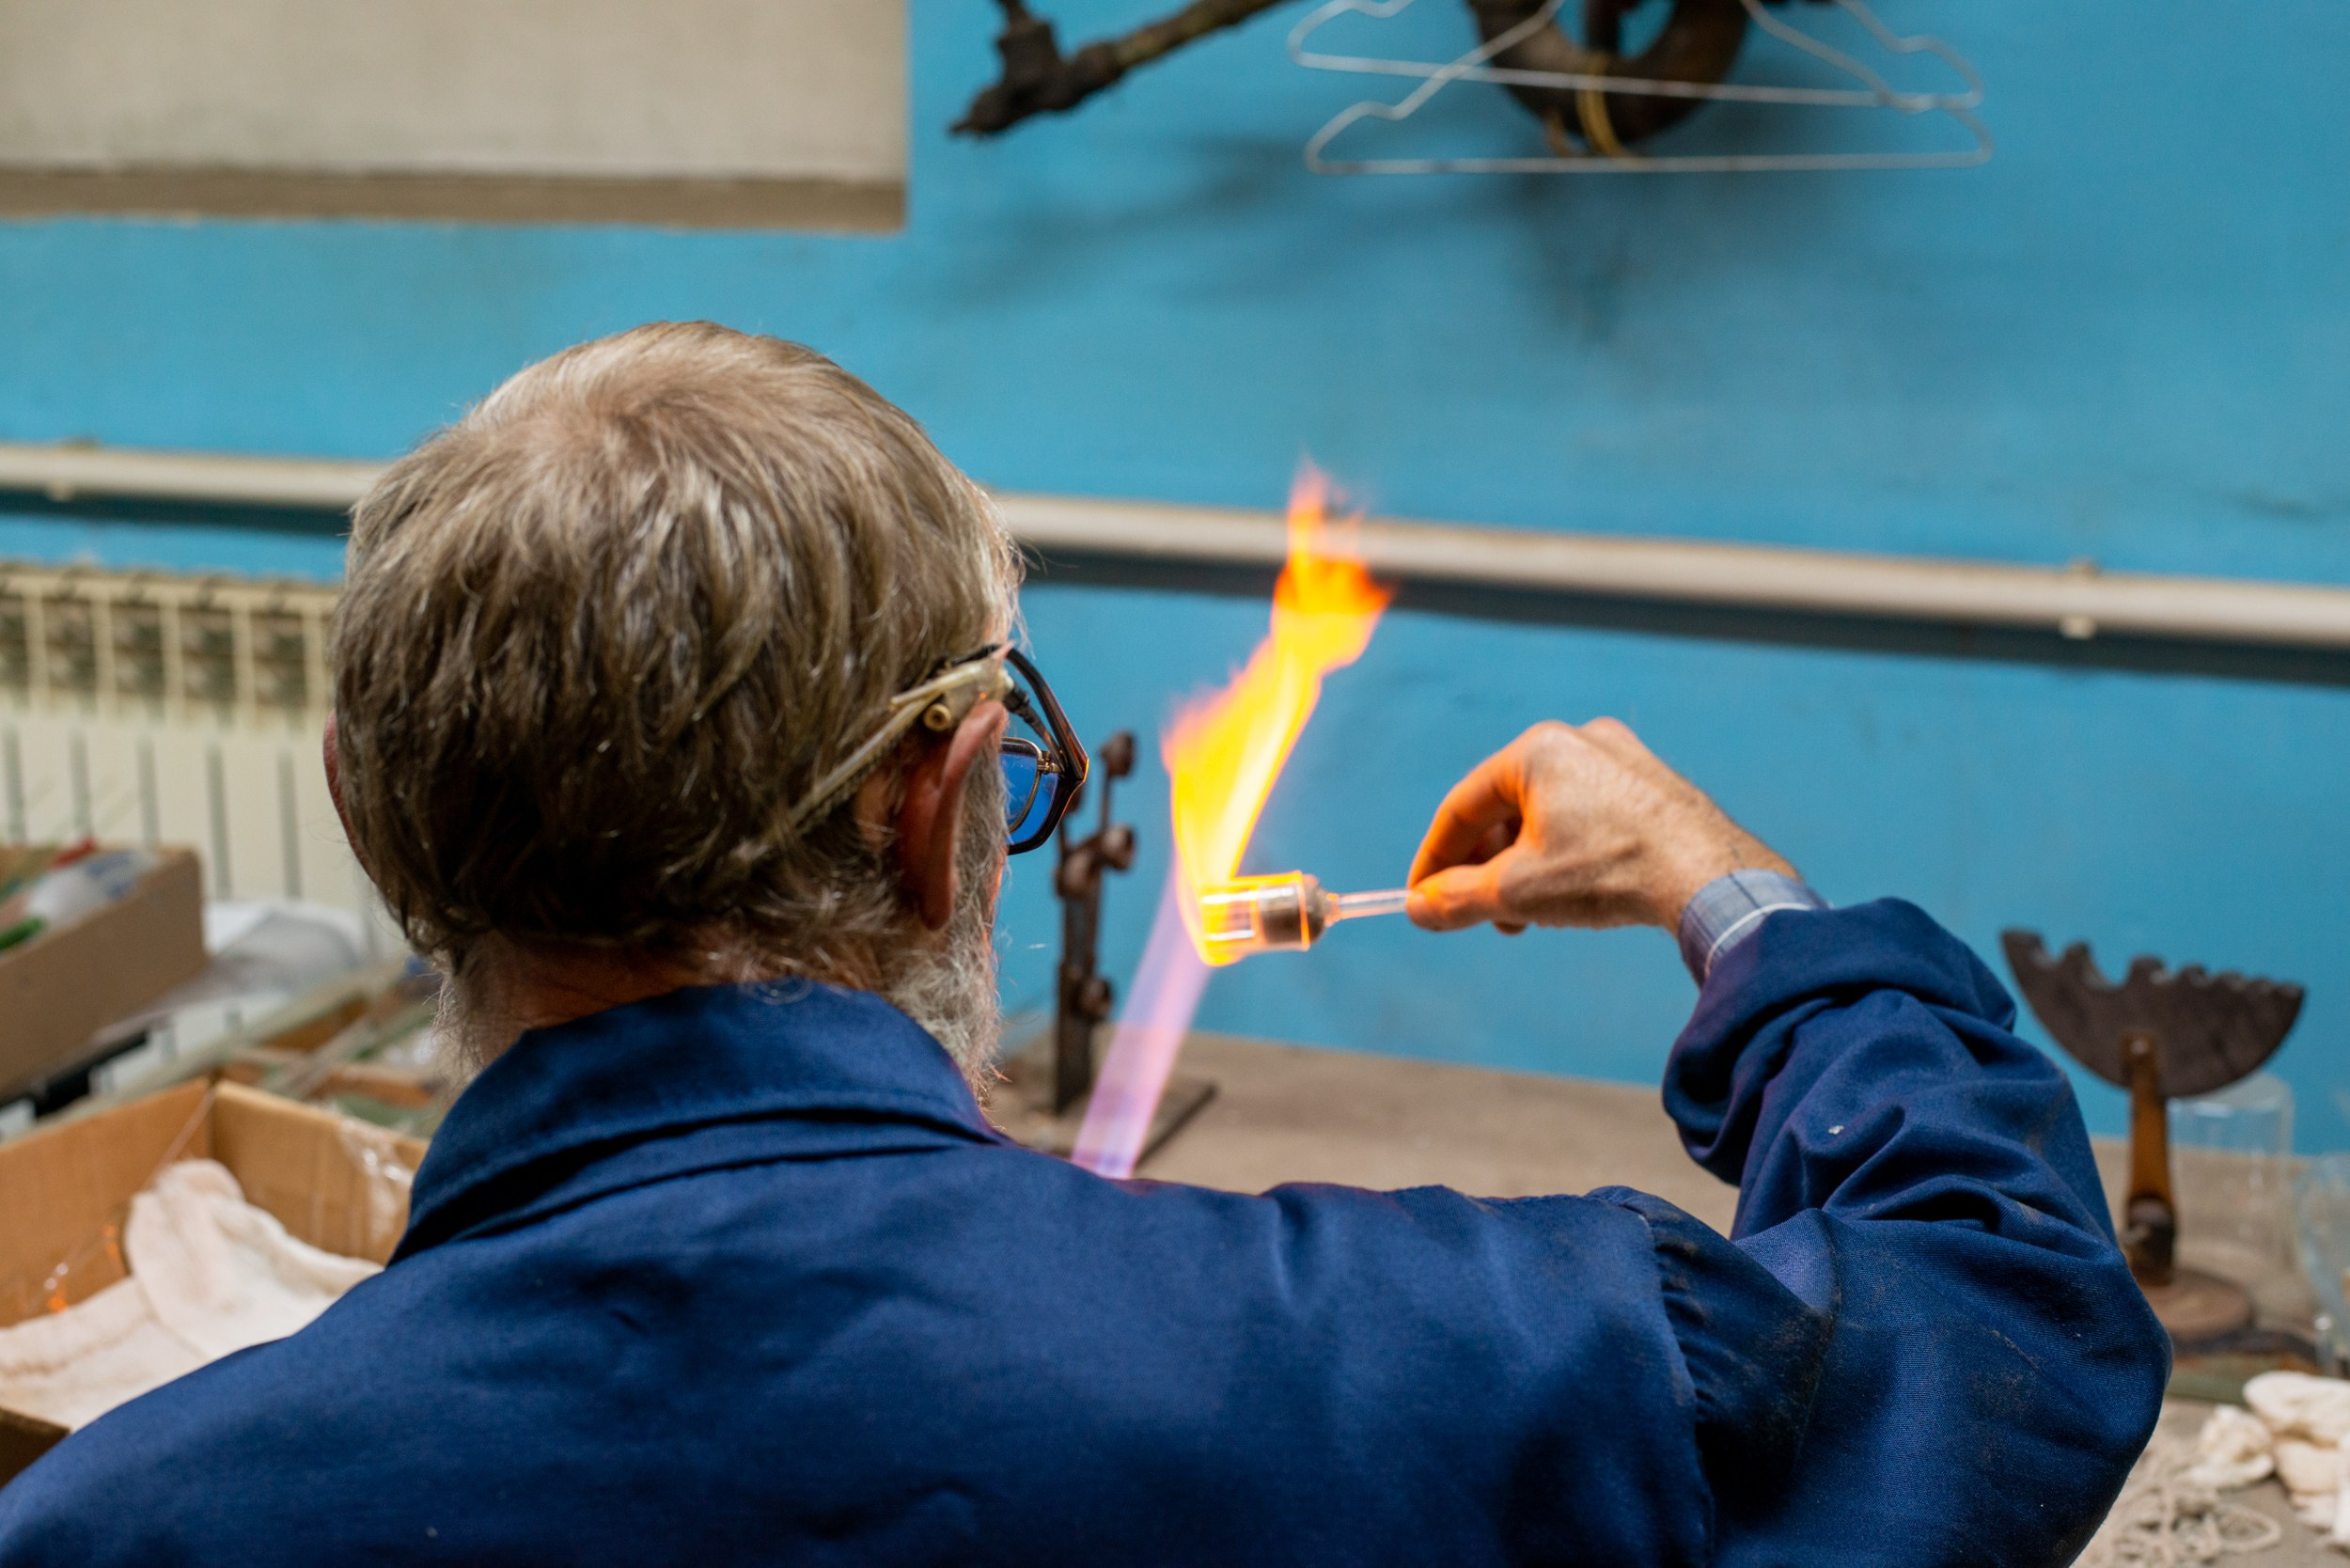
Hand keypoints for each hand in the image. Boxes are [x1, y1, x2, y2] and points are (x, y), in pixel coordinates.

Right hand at [1406, 719, 1795, 934]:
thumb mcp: (1517, 891)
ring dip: (1528, 867)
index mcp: (1536, 751)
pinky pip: (1592, 816)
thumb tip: (1419, 910)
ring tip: (1532, 917)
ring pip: (1551, 816)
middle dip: (1488, 869)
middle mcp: (1579, 740)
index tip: (1422, 898)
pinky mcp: (1655, 785)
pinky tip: (1577, 895)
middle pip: (1507, 810)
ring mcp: (1623, 759)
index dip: (1435, 858)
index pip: (1462, 806)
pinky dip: (1570, 854)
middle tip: (1485, 917)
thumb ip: (1458, 899)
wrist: (1711, 876)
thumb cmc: (1609, 872)